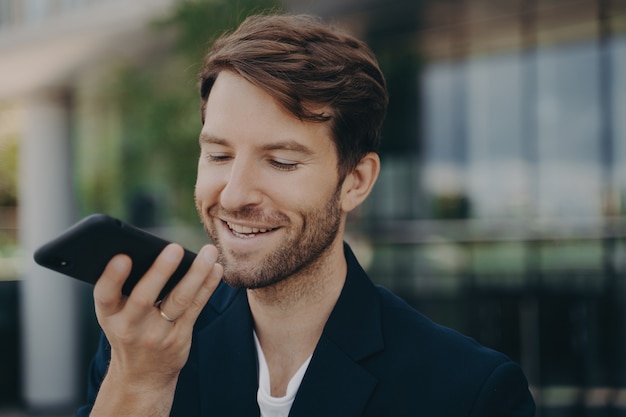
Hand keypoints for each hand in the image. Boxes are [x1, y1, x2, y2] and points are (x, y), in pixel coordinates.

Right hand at [91, 243, 221, 411]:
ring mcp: (156, 334)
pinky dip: (207, 286)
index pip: (105, 295)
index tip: (122, 257)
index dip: (112, 277)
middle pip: (144, 297)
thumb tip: (152, 248)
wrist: (141, 376)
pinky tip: (215, 269)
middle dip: (160, 272)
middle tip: (175, 248)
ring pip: (178, 300)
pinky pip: (195, 307)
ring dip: (196, 274)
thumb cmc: (128, 329)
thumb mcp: (116, 314)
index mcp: (108, 315)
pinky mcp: (180, 337)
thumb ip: (125, 288)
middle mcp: (130, 326)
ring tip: (209, 251)